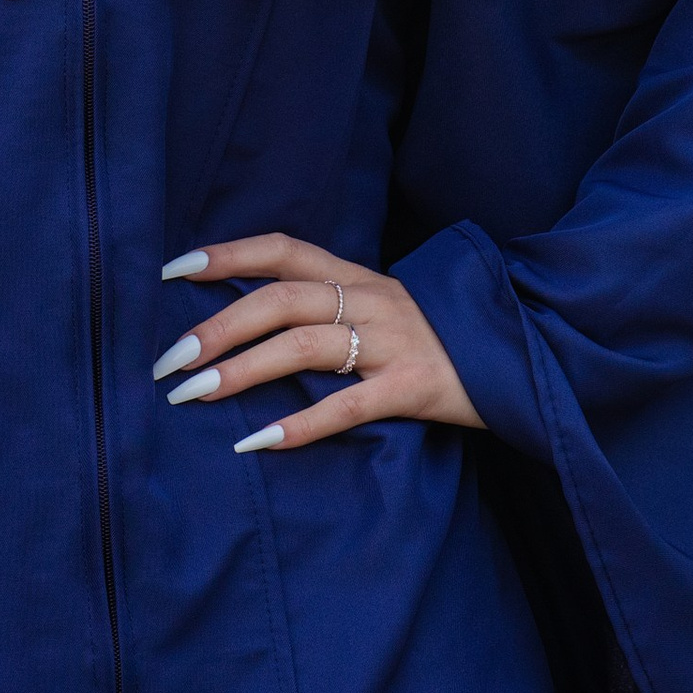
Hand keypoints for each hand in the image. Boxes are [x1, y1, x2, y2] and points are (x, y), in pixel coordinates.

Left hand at [152, 231, 481, 454]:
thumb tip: (247, 326)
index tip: (172, 270)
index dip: (227, 255)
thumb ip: (329, 309)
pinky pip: (349, 406)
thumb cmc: (437, 338)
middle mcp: (372, 301)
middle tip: (167, 362)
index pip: (283, 251)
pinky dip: (301, 424)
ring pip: (305, 346)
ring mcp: (395, 343)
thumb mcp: (382, 309)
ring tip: (194, 396)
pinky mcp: (416, 388)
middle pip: (280, 300)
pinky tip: (259, 441)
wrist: (525, 356)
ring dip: (242, 371)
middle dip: (217, 328)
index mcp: (359, 278)